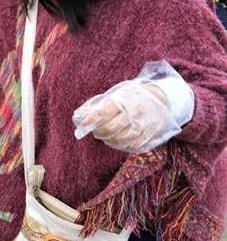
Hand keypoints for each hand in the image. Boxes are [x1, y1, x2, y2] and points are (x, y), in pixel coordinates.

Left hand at [72, 61, 192, 153]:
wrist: (163, 97)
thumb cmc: (133, 96)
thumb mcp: (117, 94)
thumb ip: (99, 105)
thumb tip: (78, 116)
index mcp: (125, 99)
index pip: (103, 113)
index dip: (90, 122)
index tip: (81, 128)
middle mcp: (135, 112)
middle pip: (111, 129)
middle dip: (99, 132)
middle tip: (95, 131)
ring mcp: (145, 124)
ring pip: (121, 140)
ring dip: (109, 141)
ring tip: (106, 137)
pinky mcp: (152, 134)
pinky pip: (133, 146)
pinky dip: (121, 146)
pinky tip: (117, 141)